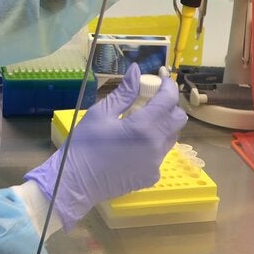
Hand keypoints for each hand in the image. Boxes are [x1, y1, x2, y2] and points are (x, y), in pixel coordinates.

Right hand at [24, 63, 186, 229]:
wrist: (75, 183)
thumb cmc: (83, 145)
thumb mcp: (100, 114)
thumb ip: (123, 92)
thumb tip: (136, 70)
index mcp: (142, 128)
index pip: (168, 100)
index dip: (168, 85)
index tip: (161, 76)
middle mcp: (155, 146)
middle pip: (178, 119)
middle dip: (170, 104)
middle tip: (152, 98)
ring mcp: (155, 164)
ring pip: (171, 137)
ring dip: (163, 123)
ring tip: (142, 119)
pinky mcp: (151, 176)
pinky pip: (160, 153)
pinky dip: (154, 142)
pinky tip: (134, 142)